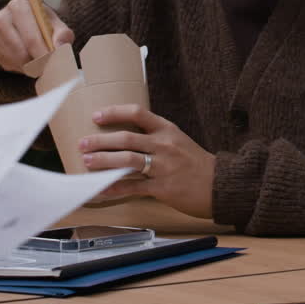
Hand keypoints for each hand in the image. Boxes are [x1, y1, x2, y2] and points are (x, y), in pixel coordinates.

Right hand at [0, 0, 73, 72]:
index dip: (42, 52)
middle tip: (48, 68)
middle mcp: (1, 18)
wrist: (29, 26)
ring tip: (42, 64)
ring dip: (30, 66)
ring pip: (14, 59)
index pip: (30, 36)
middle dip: (36, 61)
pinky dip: (22, 68)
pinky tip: (30, 62)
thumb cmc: (45, 25)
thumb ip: (62, 35)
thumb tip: (58, 47)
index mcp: (18, 6)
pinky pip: (9, 64)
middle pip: (20, 49)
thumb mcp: (57, 25)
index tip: (52, 63)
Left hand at [79, 104, 215, 218]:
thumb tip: (128, 139)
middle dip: (101, 140)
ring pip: (127, 160)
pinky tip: (101, 190)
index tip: (96, 116)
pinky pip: (133, 187)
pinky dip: (114, 188)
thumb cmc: (197, 164)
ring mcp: (163, 166)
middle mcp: (164, 145)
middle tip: (83, 143)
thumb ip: (156, 138)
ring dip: (104, 160)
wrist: (221, 184)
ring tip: (87, 161)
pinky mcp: (162, 187)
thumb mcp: (179, 141)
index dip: (115, 112)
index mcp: (168, 129)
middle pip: (127, 138)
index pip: (138, 114)